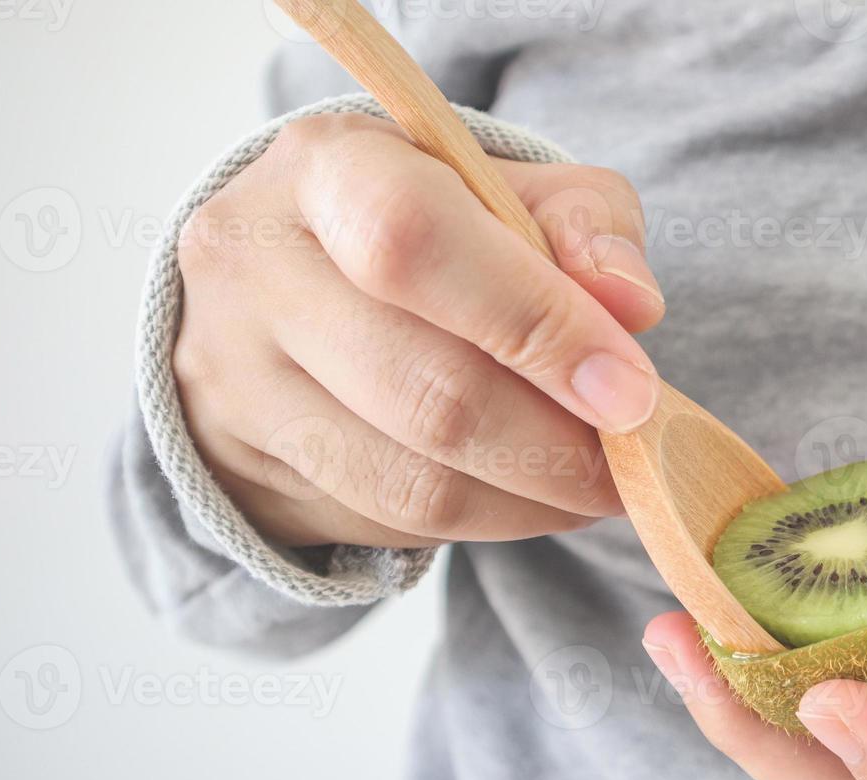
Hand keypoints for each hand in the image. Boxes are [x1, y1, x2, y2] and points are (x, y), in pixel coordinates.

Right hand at [173, 112, 665, 546]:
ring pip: (411, 482)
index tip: (630, 388)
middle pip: (425, 388)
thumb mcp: (511, 187)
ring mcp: (233, 378)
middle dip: (556, 443)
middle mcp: (253, 269)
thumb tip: (632, 306)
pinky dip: (483, 522)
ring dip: (532, 499)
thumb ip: (584, 226)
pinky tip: (529, 498)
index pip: (416, 241)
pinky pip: (390, 523)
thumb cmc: (429, 225)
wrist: (286, 280)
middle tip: (632, 457)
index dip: (538, 323)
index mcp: (323, 168)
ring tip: (594, 485)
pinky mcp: (247, 468)